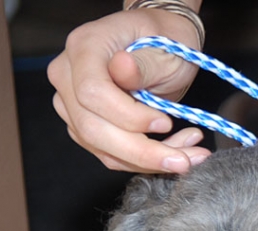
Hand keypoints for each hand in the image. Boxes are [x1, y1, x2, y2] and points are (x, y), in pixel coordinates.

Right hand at [48, 9, 210, 173]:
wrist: (160, 47)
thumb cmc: (163, 41)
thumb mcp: (164, 48)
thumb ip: (144, 63)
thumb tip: (122, 67)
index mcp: (84, 47)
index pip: (92, 92)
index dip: (129, 116)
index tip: (165, 122)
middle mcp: (68, 76)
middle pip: (93, 129)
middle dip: (142, 152)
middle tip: (184, 160)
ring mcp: (72, 104)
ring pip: (103, 150)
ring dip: (149, 162)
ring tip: (189, 156)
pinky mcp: (85, 127)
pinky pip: (112, 156)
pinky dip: (146, 162)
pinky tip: (176, 153)